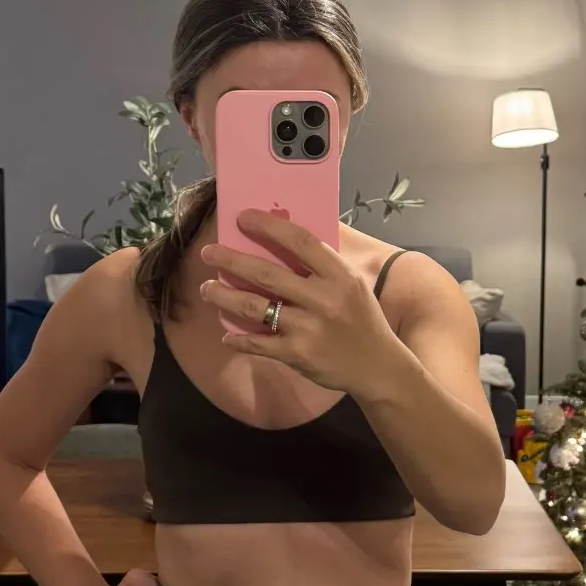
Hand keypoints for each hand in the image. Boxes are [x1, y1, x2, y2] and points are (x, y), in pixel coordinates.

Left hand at [199, 212, 407, 397]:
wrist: (378, 367)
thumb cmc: (362, 318)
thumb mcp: (353, 284)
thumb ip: (323, 264)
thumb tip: (285, 232)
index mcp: (339, 276)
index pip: (301, 242)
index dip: (269, 227)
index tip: (242, 218)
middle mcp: (323, 299)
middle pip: (267, 273)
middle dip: (231, 261)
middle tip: (209, 253)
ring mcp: (308, 328)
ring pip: (255, 307)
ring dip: (224, 296)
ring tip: (207, 289)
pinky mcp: (296, 354)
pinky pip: (258, 343)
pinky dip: (238, 339)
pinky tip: (226, 334)